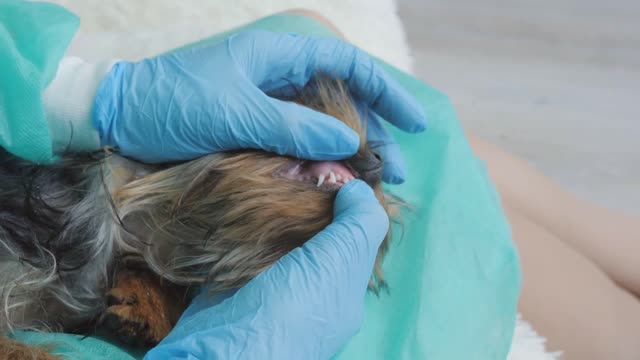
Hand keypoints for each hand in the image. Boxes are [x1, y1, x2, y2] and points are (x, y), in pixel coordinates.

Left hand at [93, 30, 425, 183]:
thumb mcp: (234, 112)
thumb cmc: (172, 103)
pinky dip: (320, 160)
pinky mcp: (257, 127)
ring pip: (324, 123)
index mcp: (279, 54)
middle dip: (373, 131)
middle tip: (394, 170)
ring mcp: (269, 103)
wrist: (121, 117)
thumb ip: (293, 125)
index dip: (386, 91)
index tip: (414, 123)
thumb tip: (350, 139)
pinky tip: (334, 181)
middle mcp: (280, 75)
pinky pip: (300, 141)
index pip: (348, 64)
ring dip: (349, 150)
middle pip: (343, 98)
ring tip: (372, 181)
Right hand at [144, 180, 388, 358]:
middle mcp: (312, 289)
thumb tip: (360, 189)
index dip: (347, 199)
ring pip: (281, 235)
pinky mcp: (236, 282)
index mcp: (344, 288)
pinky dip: (248, 219)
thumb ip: (358, 225)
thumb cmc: (292, 306)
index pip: (352, 235)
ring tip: (275, 167)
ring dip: (278, 205)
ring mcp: (272, 287)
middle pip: (315, 231)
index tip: (333, 163)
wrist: (224, 351)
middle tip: (300, 160)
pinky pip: (248, 243)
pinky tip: (246, 192)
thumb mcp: (339, 263)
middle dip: (309, 197)